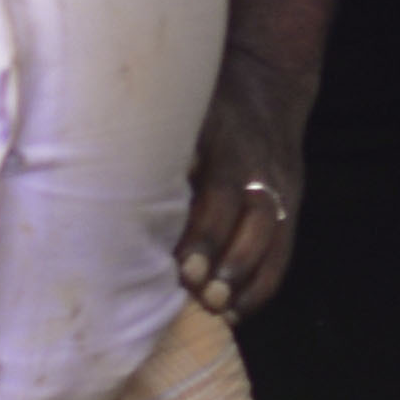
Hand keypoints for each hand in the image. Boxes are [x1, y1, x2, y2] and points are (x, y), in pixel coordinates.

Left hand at [183, 44, 312, 322]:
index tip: (182, 269)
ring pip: (274, 241)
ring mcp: (281, 189)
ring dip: (247, 280)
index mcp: (230, 144)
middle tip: (201, 298)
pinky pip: (283, 252)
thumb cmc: (207, 105)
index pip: (223, 195)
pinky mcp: (290, 206)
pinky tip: (237, 311)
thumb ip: (159, 145)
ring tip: (221, 313)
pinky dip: (262, 285)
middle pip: (254, 223)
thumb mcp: (183, 111)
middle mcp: (261, 169)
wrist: (266, 86)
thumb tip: (108, 185)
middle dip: (228, 265)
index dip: (206, 235)